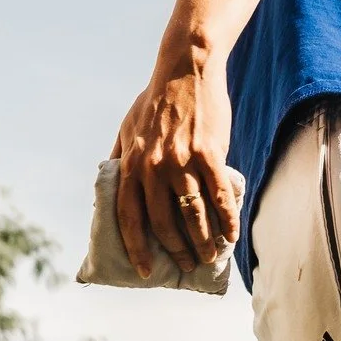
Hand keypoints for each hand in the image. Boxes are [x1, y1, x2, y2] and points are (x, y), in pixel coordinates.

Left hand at [110, 62, 239, 276]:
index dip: (136, 248)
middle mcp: (153, 166)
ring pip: (193, 214)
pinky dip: (227, 219)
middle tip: (187, 265)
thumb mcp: (127, 126)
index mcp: (131, 163)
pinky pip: (219, 194)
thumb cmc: (155, 99)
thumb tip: (109, 184)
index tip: (144, 271)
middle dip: (176, 250)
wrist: (185, 69)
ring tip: (210, 256)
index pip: (129, 217)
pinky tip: (231, 235)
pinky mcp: (209, 152)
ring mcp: (181, 160)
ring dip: (203, 241)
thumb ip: (120, 157)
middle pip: (164, 223)